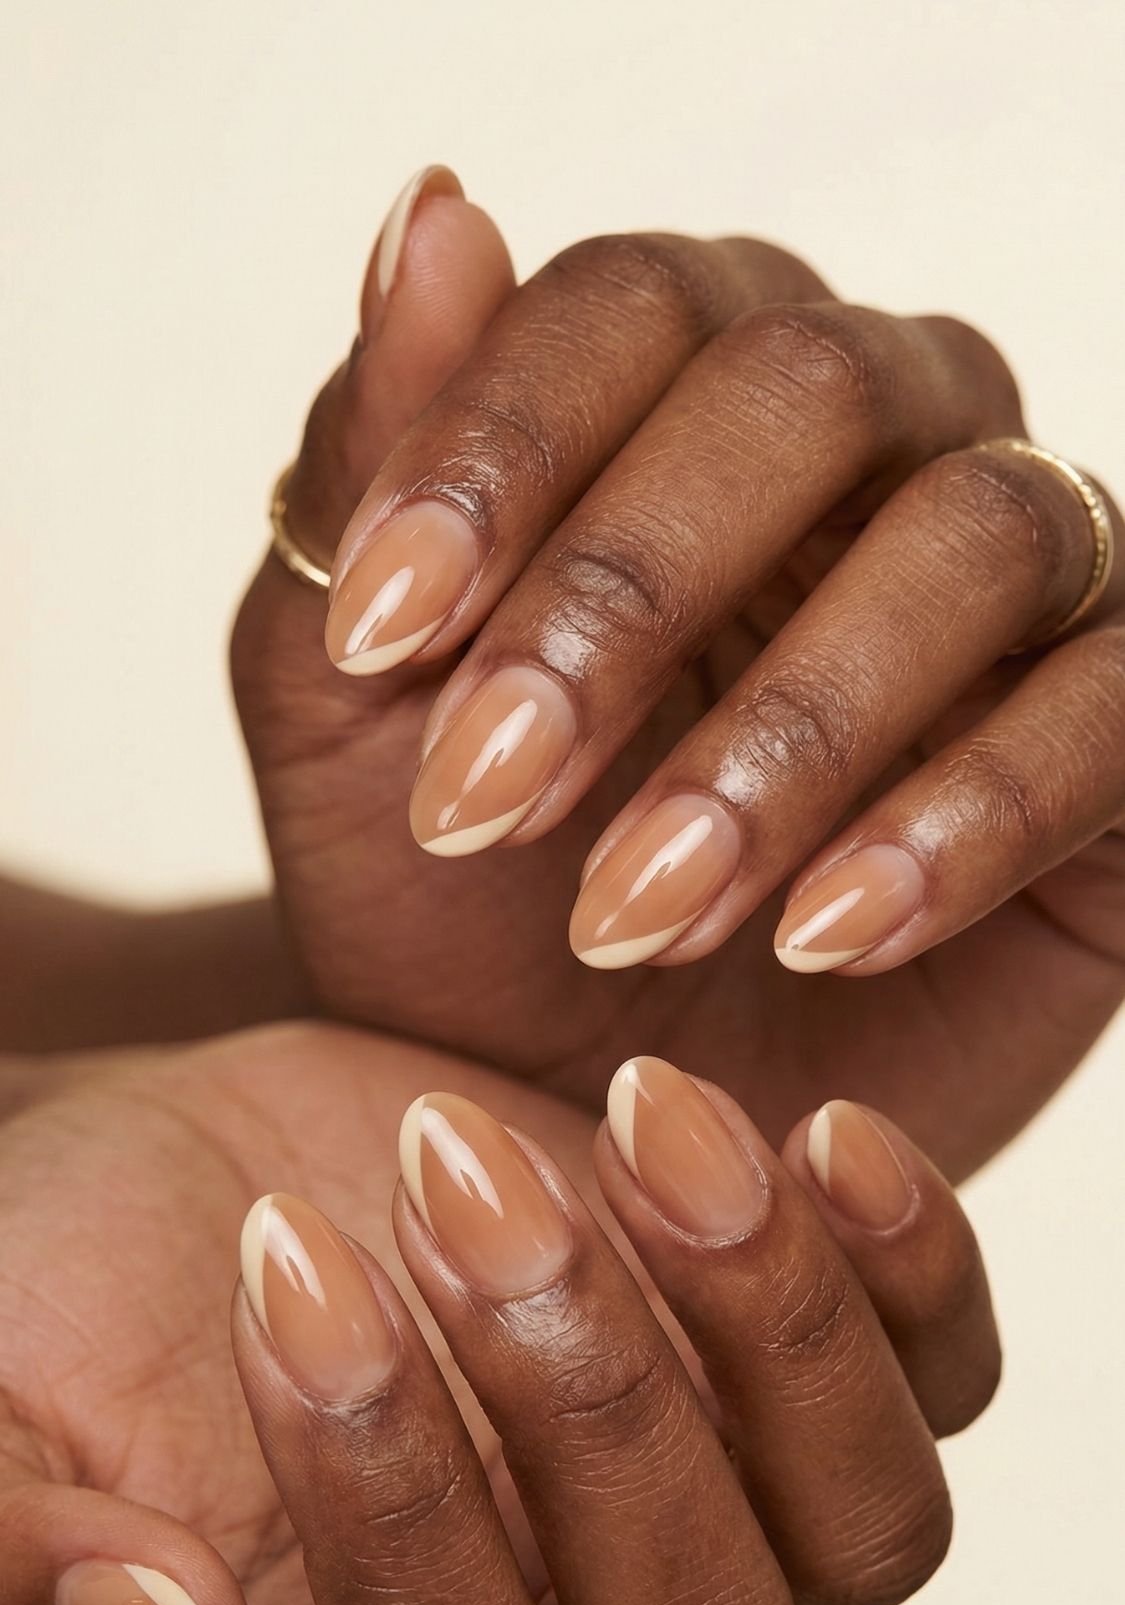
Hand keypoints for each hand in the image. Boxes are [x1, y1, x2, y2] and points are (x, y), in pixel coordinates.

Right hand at [0, 1026, 994, 1604]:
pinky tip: (813, 1134)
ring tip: (636, 1121)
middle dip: (586, 1405)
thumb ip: (6, 1559)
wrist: (182, 1179)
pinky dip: (909, 1272)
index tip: (287, 1266)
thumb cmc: (61, 1313)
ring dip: (762, 1326)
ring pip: (858, 1542)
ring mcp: (704, 1536)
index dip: (391, 1517)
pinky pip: (936, 1388)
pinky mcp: (781, 1389)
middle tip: (455, 1175)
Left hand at [233, 172, 1124, 1180]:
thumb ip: (371, 465)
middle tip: (488, 805)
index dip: (502, 453)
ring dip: (789, 735)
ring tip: (636, 913)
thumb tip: (434, 206)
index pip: (628, 304)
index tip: (380, 640)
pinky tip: (824, 936)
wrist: (573, 1112)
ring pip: (970, 536)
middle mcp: (881, 438)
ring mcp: (1021, 579)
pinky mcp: (1118, 732)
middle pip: (807, 388)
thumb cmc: (463, 906)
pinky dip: (962, 821)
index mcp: (684, 392)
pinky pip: (1109, 711)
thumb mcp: (353, 708)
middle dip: (627, 597)